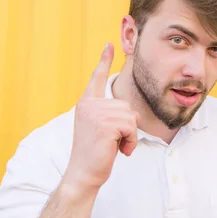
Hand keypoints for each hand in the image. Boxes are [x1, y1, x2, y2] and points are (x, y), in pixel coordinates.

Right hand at [63, 43, 138, 190]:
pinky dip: (131, 141)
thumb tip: (129, 113)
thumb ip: (111, 114)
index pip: (97, 78)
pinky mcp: (105, 125)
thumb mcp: (102, 128)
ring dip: (129, 135)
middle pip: (127, 106)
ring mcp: (96, 113)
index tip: (109, 44)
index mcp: (87, 103)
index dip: (104, 61)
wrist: (84, 173)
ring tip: (114, 145)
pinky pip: (132, 127)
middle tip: (112, 141)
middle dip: (128, 126)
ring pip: (131, 117)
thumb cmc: (97, 153)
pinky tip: (118, 150)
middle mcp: (89, 105)